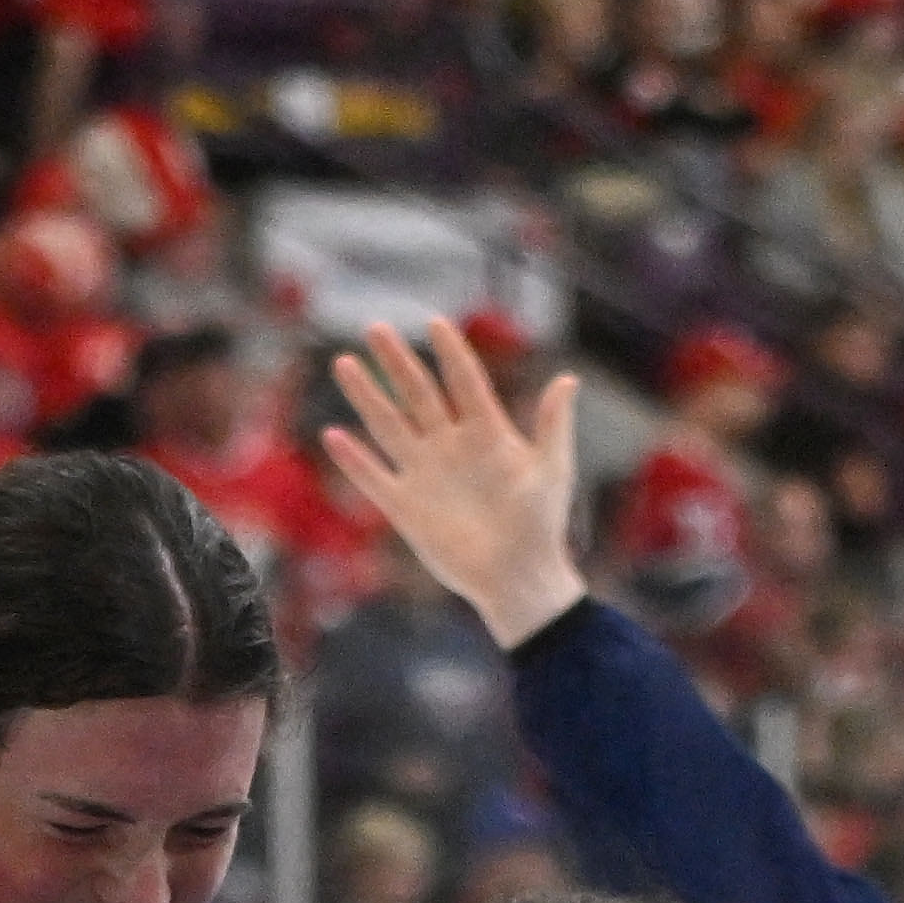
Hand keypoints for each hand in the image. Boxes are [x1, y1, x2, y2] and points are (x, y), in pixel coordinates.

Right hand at [323, 319, 589, 647]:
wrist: (520, 579)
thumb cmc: (542, 525)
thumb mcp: (551, 471)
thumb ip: (553, 425)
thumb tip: (569, 379)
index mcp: (487, 434)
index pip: (465, 382)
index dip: (451, 354)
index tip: (435, 323)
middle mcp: (451, 447)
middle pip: (418, 394)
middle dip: (397, 362)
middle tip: (376, 328)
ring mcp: (426, 474)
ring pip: (389, 426)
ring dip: (367, 397)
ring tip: (345, 363)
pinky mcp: (406, 507)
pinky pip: (375, 478)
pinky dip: (355, 460)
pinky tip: (334, 436)